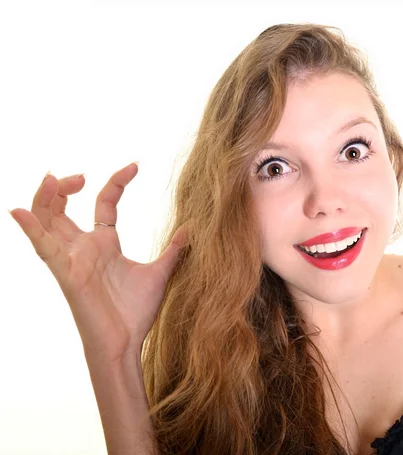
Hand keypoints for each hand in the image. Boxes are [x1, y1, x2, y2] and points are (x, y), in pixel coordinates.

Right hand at [9, 163, 188, 363]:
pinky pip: (44, 248)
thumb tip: (192, 228)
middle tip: (79, 176)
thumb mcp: (160, 273)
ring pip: (47, 222)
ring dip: (44, 198)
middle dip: (63, 186)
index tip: (134, 166)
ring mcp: (73, 259)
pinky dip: (30, 229)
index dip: (115, 182)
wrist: (127, 344)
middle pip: (61, 209)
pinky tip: (19, 211)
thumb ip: (174, 250)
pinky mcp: (66, 274)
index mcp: (105, 244)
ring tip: (51, 178)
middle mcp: (84, 248)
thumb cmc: (136, 312)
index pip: (104, 203)